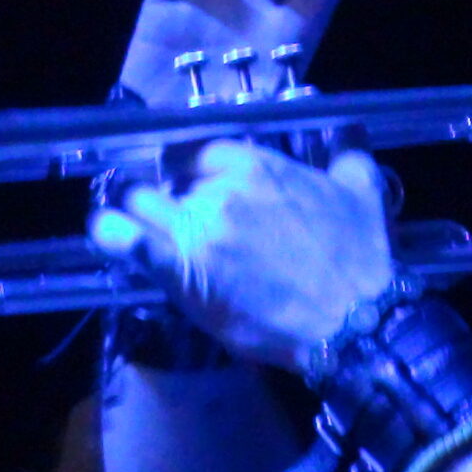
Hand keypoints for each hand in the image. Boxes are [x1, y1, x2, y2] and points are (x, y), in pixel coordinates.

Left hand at [89, 143, 395, 372]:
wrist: (351, 324)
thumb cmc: (358, 260)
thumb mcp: (363, 194)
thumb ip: (348, 161)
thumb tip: (346, 147)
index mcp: (256, 164)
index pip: (197, 151)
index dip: (192, 168)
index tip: (194, 183)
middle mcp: (219, 190)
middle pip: (168, 179)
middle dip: (170, 194)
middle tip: (180, 218)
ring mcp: (196, 230)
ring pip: (142, 206)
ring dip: (141, 215)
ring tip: (143, 230)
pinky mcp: (182, 272)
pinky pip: (130, 243)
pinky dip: (113, 236)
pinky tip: (108, 233)